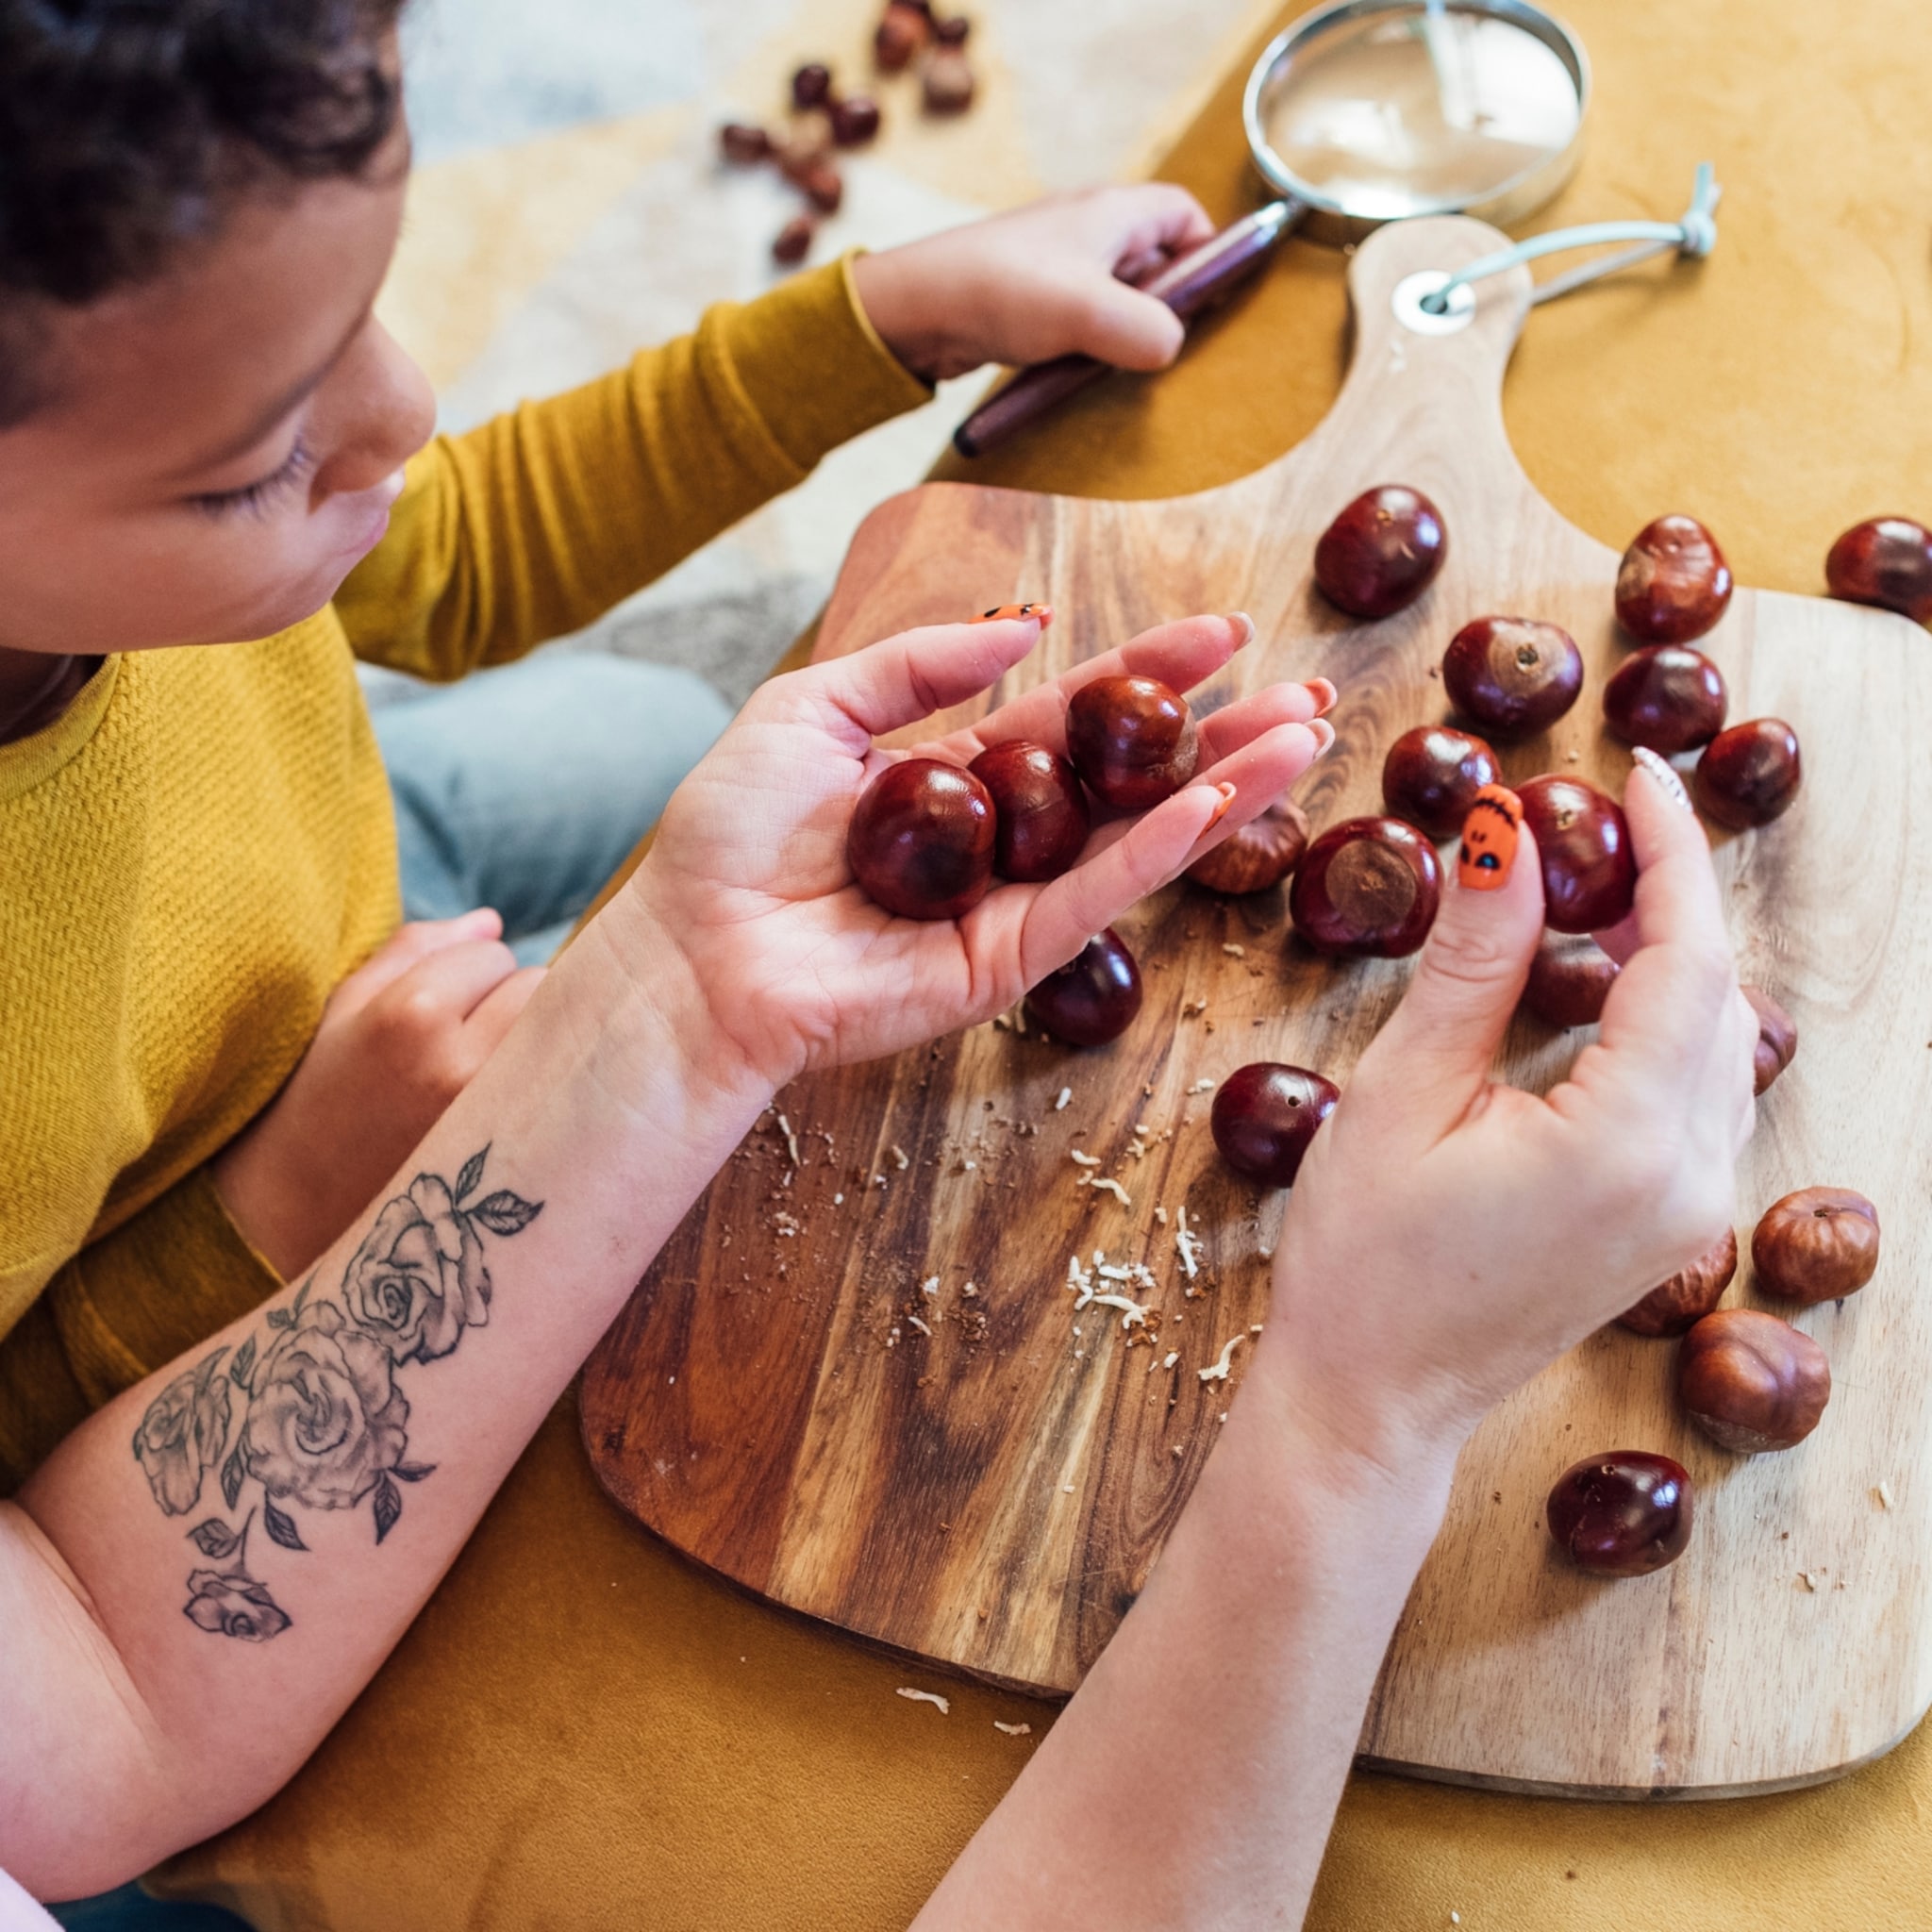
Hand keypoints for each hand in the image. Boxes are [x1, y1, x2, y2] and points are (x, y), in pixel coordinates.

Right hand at [211, 910, 544, 1279]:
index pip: (493, 954)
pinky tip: (513, 1109)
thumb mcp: (345, 1007)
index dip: (468, 977)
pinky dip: (552, 1087)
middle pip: (540, 986)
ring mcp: (498, 1115)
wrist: (296, 1217)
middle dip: (510, 1004)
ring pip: (563, 1034)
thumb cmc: (320, 1098)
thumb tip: (494, 922)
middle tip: (463, 1045)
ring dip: (537, 1042)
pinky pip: (569, 1089)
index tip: (434, 1013)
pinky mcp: (523, 1157)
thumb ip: (417, 949)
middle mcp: (461, 1062)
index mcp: (409, 1014)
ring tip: (482, 1077)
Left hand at [613, 611, 1329, 1093]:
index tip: (1225, 630)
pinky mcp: (1008, 961)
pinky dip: (1158, 851)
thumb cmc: (731, 834)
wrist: (694, 951)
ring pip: (1135, 837)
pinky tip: (1218, 802)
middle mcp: (999, 837)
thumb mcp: (814, 707)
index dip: (1148, 670)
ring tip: (1302, 740)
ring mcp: (1010, 902)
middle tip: (1307, 693)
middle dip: (1218, 733)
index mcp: (956, 774)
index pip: (1074, 712)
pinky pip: (1095, 898)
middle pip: (1129, 776)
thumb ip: (918, 665)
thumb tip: (1026, 628)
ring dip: (1223, 788)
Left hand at [850, 185, 1216, 381]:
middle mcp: (1089, 229)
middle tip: (1162, 345)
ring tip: (1115, 363)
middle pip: (1157, 259)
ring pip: (1118, 296)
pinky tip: (1077, 370)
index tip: (1210, 301)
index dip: (1209, 252)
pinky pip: (1080, 319)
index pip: (1186, 214)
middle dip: (1167, 303)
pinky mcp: (1032, 299)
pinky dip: (1088, 344)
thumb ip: (1149, 329)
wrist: (915, 309)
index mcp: (1113, 212)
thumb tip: (1172, 346)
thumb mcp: (1090, 311)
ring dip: (1124, 332)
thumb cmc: (1000, 292)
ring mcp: (1058, 265)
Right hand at [1261, 765, 1757, 1472]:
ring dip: (1661, 960)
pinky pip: (1693, 1094)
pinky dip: (1655, 1025)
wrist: (1372, 1399)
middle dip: (1663, 898)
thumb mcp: (1404, 1093)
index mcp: (1627, 1144)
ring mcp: (1690, 1210)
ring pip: (1713, 1044)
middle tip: (1585, 830)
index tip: (1638, 777)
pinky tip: (1583, 995)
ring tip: (1575, 899)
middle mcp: (1688, 1179)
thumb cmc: (1365, 1263)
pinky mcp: (1669, 1225)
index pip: (1687, 960)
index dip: (1670, 855)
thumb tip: (1504, 832)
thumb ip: (1473, 958)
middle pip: (1715, 996)